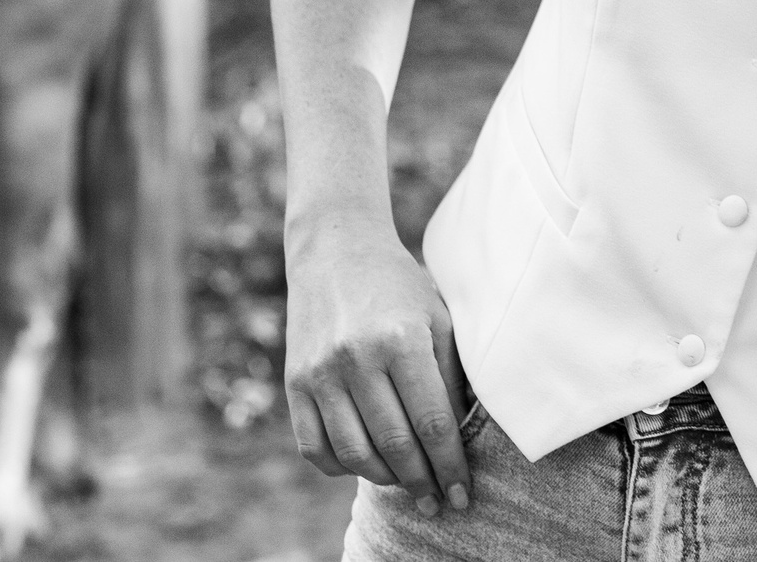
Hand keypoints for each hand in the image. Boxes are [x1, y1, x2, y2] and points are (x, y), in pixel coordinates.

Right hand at [284, 209, 472, 512]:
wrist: (336, 252)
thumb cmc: (400, 287)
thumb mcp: (438, 318)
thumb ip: (450, 375)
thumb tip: (463, 437)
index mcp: (402, 339)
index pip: (433, 421)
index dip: (449, 466)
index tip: (462, 495)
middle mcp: (356, 358)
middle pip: (395, 444)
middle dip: (421, 481)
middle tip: (437, 502)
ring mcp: (318, 373)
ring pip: (354, 453)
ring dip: (385, 478)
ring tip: (407, 482)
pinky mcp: (293, 383)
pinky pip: (315, 446)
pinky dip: (341, 466)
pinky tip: (365, 464)